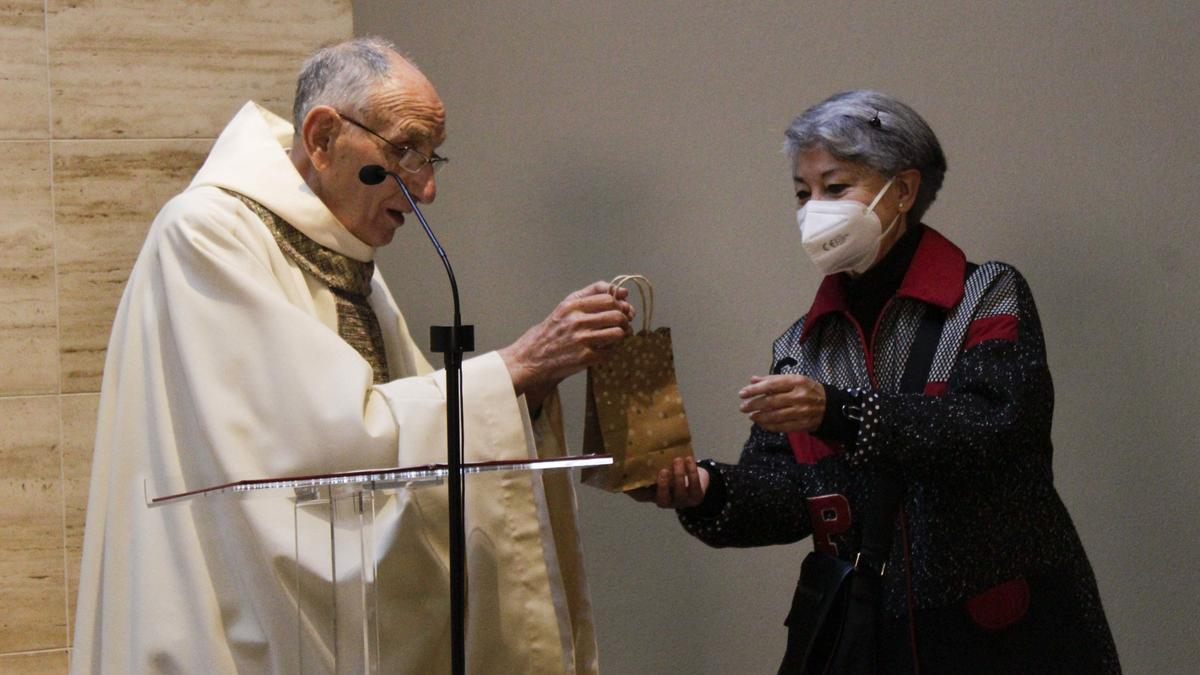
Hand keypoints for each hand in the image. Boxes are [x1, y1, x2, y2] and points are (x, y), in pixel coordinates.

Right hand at [499, 281, 634, 408]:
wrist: (532, 357)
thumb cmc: (552, 331)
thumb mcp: (566, 307)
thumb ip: (591, 295)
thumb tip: (621, 292)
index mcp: (573, 305)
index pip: (608, 297)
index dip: (621, 303)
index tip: (623, 309)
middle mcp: (577, 320)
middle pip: (617, 315)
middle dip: (625, 320)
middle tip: (624, 325)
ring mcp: (581, 339)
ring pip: (618, 333)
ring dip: (622, 336)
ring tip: (617, 338)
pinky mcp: (584, 357)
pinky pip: (610, 352)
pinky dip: (611, 352)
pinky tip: (604, 351)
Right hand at [627, 457, 707, 508]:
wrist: (695, 477)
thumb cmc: (671, 471)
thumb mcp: (658, 468)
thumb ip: (648, 466)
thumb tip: (630, 451)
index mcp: (653, 495)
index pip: (640, 496)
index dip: (634, 491)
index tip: (629, 481)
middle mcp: (666, 502)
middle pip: (663, 499)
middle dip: (663, 486)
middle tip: (663, 470)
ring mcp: (682, 501)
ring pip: (680, 492)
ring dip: (679, 475)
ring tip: (677, 460)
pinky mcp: (696, 497)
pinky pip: (694, 485)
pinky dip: (692, 472)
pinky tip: (689, 460)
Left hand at [738, 374, 825, 432]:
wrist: (830, 406)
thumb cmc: (808, 390)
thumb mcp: (794, 379)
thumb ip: (773, 379)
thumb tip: (753, 380)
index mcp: (797, 381)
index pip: (772, 385)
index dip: (755, 390)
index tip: (742, 393)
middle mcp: (799, 396)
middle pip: (772, 402)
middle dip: (754, 405)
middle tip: (743, 407)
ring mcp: (801, 412)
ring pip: (776, 416)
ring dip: (760, 417)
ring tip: (751, 416)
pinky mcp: (802, 424)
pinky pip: (782, 427)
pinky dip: (769, 426)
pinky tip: (761, 423)